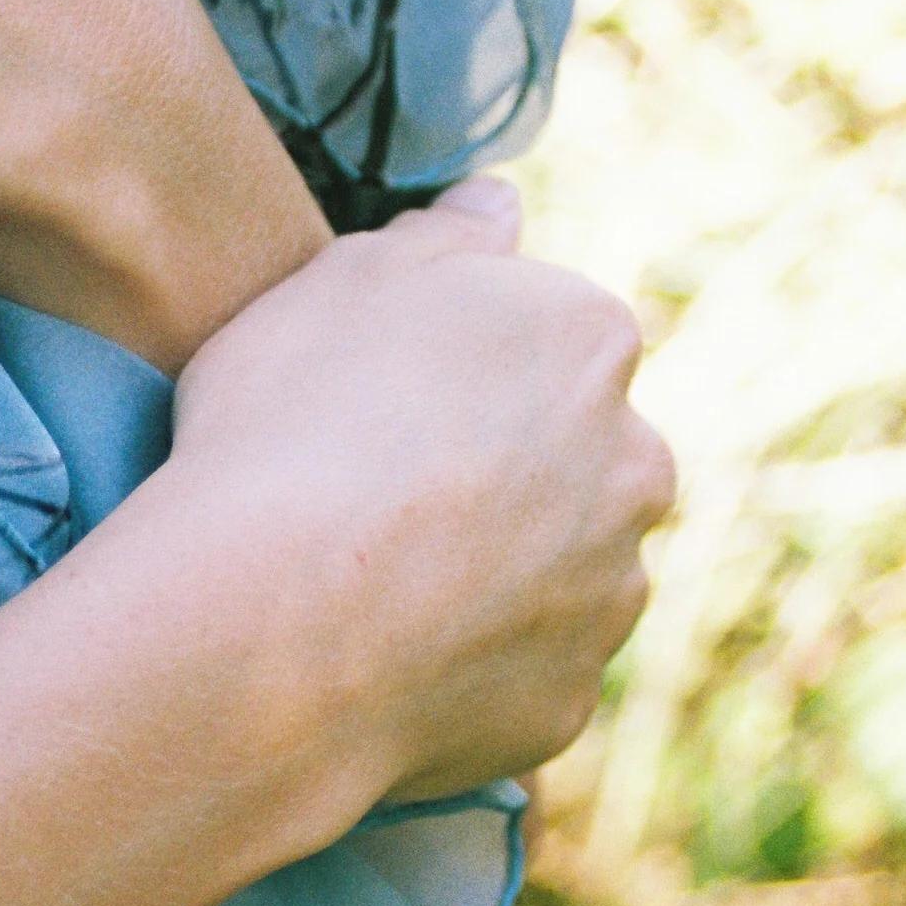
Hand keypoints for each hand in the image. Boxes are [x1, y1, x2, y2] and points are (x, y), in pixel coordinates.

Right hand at [103, 176, 672, 848]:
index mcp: (588, 340)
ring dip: (495, 574)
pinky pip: (518, 676)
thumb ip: (443, 235)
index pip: (549, 338)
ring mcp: (609, 595)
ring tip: (370, 587)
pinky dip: (465, 669)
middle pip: (577, 459)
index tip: (380, 402)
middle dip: (507, 474)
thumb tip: (499, 203)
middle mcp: (633, 465)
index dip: (457, 370)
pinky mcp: (568, 702)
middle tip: (380, 496)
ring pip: (561, 573)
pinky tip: (377, 660)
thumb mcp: (341, 277)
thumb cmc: (291, 424)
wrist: (271, 618)